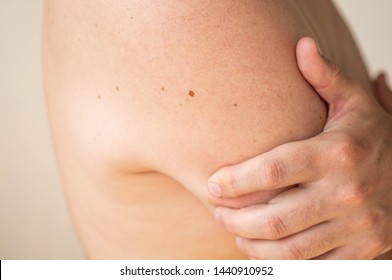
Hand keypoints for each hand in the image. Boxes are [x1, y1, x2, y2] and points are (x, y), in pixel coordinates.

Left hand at [207, 37, 391, 258]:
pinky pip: (313, 266)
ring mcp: (358, 227)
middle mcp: (347, 193)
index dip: (237, 180)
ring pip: (291, 249)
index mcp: (338, 153)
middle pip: (276, 217)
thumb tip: (302, 46)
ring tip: (236, 233)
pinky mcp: (363, 251)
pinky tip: (266, 250)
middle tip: (219, 212)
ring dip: (254, 244)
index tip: (214, 183)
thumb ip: (327, 78)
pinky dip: (282, 262)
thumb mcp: (355, 104)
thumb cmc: (376, 137)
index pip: (274, 170)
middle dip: (236, 219)